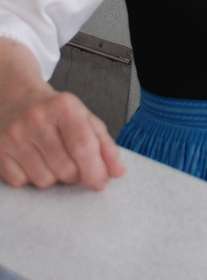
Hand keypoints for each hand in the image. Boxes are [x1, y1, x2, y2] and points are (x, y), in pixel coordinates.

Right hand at [0, 39, 125, 190]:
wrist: (15, 96)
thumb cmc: (54, 111)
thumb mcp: (84, 117)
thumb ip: (104, 144)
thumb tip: (118, 171)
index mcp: (64, 107)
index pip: (83, 146)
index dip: (96, 170)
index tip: (101, 182)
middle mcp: (36, 119)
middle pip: (65, 168)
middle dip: (76, 175)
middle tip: (75, 164)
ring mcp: (14, 135)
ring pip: (44, 180)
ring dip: (54, 177)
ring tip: (53, 158)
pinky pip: (22, 183)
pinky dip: (31, 178)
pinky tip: (33, 160)